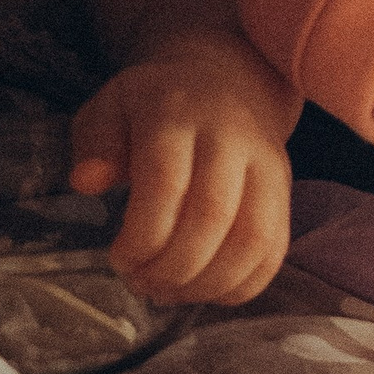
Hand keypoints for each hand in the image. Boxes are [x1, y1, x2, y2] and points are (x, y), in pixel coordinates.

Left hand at [71, 30, 295, 304]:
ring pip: (253, 239)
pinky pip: (274, 252)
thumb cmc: (157, 104)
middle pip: (213, 216)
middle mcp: (232, 138)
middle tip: (142, 283)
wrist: (227, 81)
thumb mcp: (112, 107)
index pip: (167, 184)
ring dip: (207, 283)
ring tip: (171, 291)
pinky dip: (240, 285)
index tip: (119, 259)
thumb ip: (95, 142)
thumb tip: (87, 182)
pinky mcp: (285, 193)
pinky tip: (204, 289)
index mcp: (179, 114)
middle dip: (172, 268)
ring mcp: (268, 166)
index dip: (142, 237)